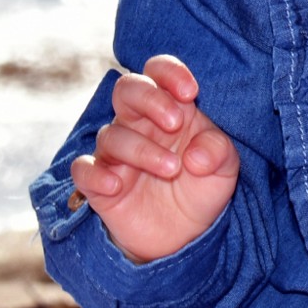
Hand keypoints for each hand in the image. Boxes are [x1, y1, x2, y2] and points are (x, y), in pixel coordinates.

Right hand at [70, 55, 240, 262]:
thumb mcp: (224, 170)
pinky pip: (83, 169)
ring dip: (142, 150)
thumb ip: (219, 152)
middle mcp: (139, 124)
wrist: (183, 235)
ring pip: (112, 134)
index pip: (157, 71)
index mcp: (170, 108)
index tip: (190, 92)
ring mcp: (116, 153)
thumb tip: (196, 155)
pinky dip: (94, 174)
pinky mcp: (99, 184)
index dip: (169, 72)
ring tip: (172, 170)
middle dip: (150, 99)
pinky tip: (116, 185)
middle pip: (127, 89)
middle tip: (176, 122)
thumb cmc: (201, 187)